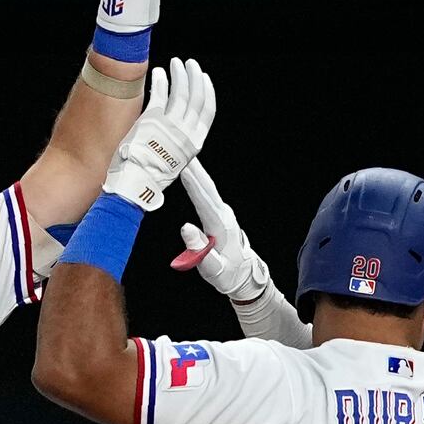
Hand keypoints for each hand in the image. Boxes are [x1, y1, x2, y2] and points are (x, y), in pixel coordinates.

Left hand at [104, 59, 215, 212]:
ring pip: (181, 93)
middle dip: (195, 77)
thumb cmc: (151, 173)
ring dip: (179, 75)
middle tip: (190, 64)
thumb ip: (178, 140)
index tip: (204, 78)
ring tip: (175, 63)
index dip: (207, 91)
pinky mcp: (153, 120)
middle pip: (197, 97)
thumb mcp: (174, 158)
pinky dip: (161, 80)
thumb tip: (178, 123)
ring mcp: (170, 125)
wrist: (134, 183)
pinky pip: (160, 94)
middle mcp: (186, 133)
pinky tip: (159, 72)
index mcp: (195, 143)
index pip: (208, 111)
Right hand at [169, 159, 271, 303]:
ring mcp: (222, 211)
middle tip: (179, 147)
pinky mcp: (219, 211)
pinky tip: (188, 169)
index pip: (203, 199)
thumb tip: (186, 227)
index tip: (182, 165)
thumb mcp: (213, 269)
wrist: (244, 275)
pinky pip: (206, 191)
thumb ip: (200, 250)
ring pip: (206, 186)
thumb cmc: (227, 274)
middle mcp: (223, 214)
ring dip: (194, 168)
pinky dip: (196, 178)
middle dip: (192, 166)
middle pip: (205, 186)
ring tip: (180, 152)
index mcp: (220, 225)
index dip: (192, 181)